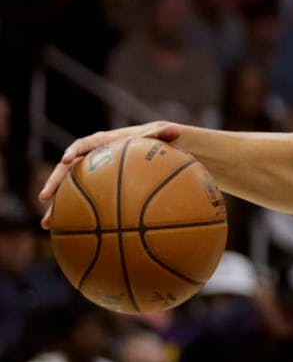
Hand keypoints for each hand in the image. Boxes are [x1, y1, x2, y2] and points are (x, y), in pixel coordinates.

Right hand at [38, 121, 181, 226]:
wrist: (145, 150)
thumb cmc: (151, 144)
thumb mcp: (157, 139)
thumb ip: (163, 134)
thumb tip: (178, 128)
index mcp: (101, 144)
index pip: (83, 145)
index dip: (73, 151)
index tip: (66, 160)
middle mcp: (89, 159)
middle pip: (66, 170)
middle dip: (54, 183)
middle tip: (44, 197)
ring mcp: (88, 174)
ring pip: (67, 190)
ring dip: (56, 206)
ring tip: (47, 223)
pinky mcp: (91, 188)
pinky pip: (78, 202)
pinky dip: (71, 216)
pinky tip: (66, 233)